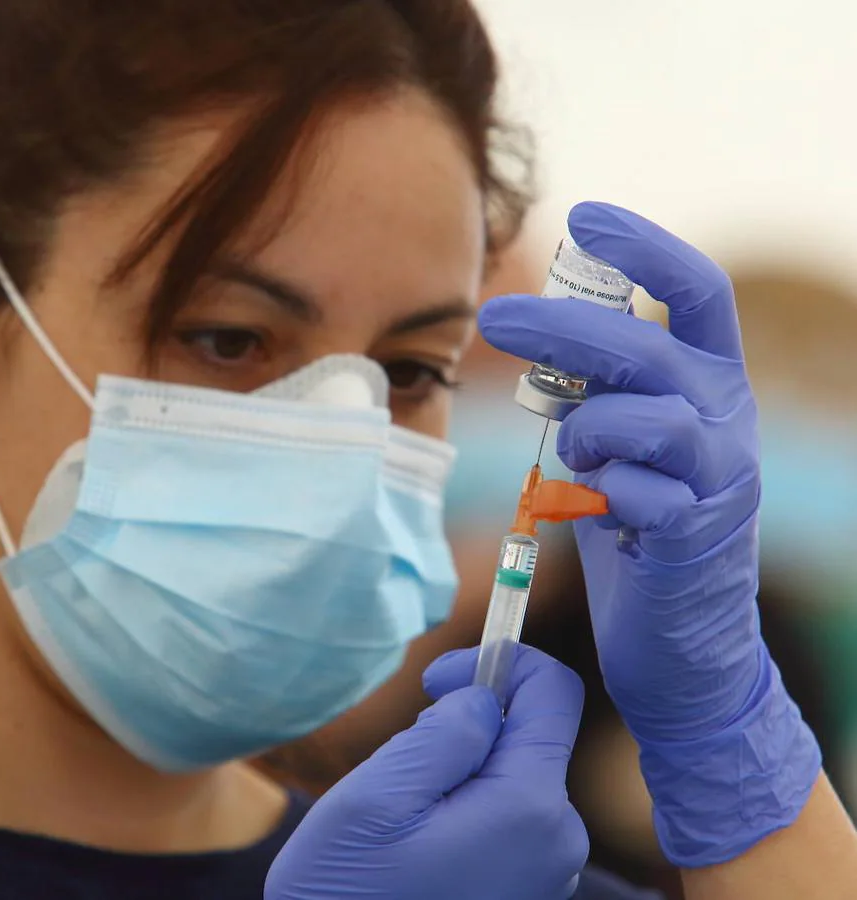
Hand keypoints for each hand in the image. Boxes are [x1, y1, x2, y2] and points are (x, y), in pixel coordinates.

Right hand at [265, 646, 587, 899]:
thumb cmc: (349, 891)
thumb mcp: (381, 794)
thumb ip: (445, 732)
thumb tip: (486, 700)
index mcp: (529, 808)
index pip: (554, 694)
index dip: (500, 664)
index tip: (439, 682)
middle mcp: (558, 841)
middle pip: (527, 735)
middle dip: (466, 727)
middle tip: (403, 761)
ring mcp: (545, 871)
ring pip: (509, 776)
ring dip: (458, 771)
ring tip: (403, 814)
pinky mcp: (525, 888)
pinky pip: (504, 817)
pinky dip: (463, 806)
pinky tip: (417, 842)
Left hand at [479, 202, 820, 866]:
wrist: (681, 640)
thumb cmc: (637, 527)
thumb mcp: (616, 442)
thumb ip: (594, 389)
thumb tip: (537, 330)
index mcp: (708, 383)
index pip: (696, 290)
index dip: (645, 246)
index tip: (585, 216)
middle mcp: (726, 417)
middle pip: (646, 345)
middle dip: (561, 326)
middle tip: (491, 318)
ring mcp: (720, 477)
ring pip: (646, 417)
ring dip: (588, 428)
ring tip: (574, 455)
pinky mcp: (698, 536)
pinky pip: (638, 492)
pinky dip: (600, 496)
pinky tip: (597, 513)